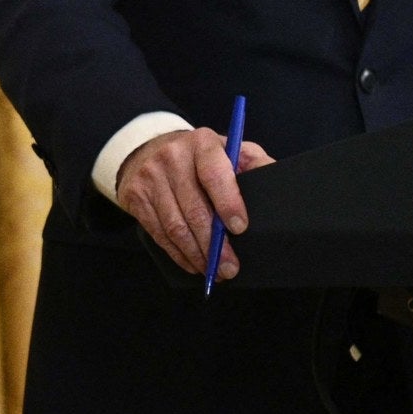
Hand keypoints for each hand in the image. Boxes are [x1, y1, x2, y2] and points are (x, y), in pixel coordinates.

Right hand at [117, 128, 274, 280]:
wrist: (148, 149)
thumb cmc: (198, 156)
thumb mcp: (227, 149)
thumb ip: (253, 162)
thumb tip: (276, 178)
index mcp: (201, 143)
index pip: (214, 175)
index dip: (228, 203)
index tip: (240, 228)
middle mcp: (172, 158)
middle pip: (194, 208)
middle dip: (214, 243)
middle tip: (230, 266)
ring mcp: (150, 177)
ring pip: (175, 225)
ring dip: (197, 254)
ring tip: (214, 270)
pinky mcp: (136, 196)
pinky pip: (159, 232)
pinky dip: (178, 253)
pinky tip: (193, 263)